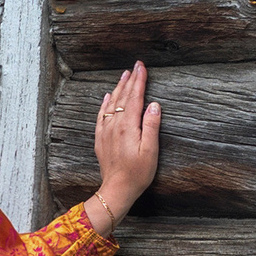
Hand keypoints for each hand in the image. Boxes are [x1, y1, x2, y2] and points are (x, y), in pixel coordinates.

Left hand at [86, 61, 161, 236]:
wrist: (117, 189)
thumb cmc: (138, 173)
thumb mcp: (151, 150)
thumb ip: (151, 126)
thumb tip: (154, 105)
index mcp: (128, 126)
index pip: (135, 97)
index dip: (139, 81)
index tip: (142, 67)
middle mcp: (115, 125)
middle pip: (123, 97)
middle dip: (130, 80)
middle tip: (135, 66)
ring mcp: (106, 131)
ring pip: (112, 104)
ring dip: (119, 88)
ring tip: (124, 75)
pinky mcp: (101, 139)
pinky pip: (101, 115)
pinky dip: (105, 104)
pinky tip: (108, 97)